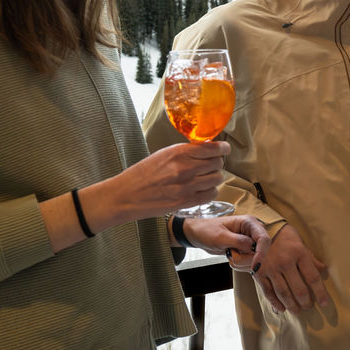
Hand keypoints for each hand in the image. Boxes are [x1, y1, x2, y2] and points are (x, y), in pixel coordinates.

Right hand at [105, 141, 228, 221]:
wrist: (125, 195)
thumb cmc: (143, 174)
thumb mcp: (164, 154)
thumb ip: (186, 151)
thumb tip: (208, 148)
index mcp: (179, 152)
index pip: (214, 148)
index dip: (223, 149)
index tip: (224, 150)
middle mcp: (185, 168)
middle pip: (218, 163)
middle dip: (216, 163)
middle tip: (209, 166)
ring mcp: (186, 186)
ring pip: (218, 178)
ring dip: (214, 178)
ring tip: (203, 179)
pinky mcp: (186, 201)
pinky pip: (212, 194)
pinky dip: (210, 191)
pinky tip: (201, 190)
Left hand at [179, 215, 269, 269]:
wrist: (198, 234)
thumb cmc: (207, 230)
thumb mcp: (220, 237)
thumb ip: (238, 241)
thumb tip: (252, 248)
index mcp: (248, 222)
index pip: (263, 238)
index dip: (261, 252)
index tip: (255, 265)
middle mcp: (252, 231)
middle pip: (260, 250)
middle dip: (246, 258)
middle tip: (231, 256)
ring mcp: (249, 240)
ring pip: (254, 258)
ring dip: (241, 261)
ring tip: (229, 254)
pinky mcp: (245, 249)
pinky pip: (248, 261)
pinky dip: (240, 263)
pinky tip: (231, 256)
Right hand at [256, 225, 329, 313]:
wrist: (263, 229)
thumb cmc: (286, 237)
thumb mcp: (301, 243)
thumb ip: (312, 259)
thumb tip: (324, 272)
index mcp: (300, 253)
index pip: (313, 277)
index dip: (320, 292)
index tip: (324, 303)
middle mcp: (286, 261)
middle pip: (299, 288)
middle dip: (305, 302)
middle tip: (308, 307)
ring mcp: (271, 268)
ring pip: (284, 293)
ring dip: (292, 305)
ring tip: (297, 311)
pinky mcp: (259, 272)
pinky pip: (268, 292)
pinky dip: (275, 303)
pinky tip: (281, 309)